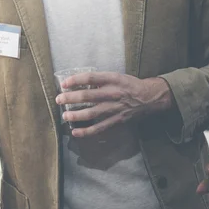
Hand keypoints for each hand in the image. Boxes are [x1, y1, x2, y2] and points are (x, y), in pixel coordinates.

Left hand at [56, 72, 172, 138]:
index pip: (90, 78)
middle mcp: (113, 93)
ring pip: (91, 113)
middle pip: (88, 95)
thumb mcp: (116, 76)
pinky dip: (86, 131)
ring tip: (65, 116)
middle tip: (59, 99)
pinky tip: (75, 132)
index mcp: (112, 79)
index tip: (64, 83)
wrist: (149, 97)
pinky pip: (99, 127)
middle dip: (70, 98)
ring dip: (76, 115)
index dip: (76, 80)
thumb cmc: (129, 85)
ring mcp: (114, 108)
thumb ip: (100, 80)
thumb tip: (78, 82)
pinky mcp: (116, 120)